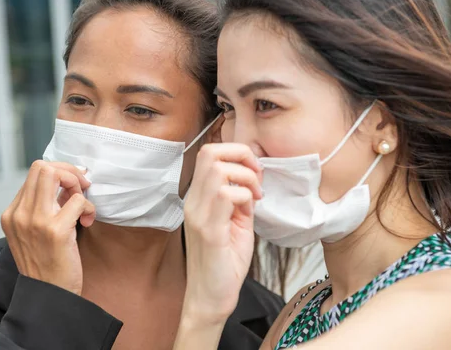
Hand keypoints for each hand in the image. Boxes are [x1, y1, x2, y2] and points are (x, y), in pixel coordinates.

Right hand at [1, 161, 94, 294]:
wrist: (49, 296)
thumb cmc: (48, 263)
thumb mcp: (35, 232)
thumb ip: (44, 206)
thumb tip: (67, 181)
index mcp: (12, 214)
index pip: (34, 172)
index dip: (60, 173)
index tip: (74, 185)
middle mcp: (19, 214)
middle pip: (42, 167)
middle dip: (68, 171)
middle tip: (82, 188)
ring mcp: (35, 221)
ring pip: (56, 175)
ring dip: (78, 186)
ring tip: (82, 207)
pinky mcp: (55, 230)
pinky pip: (78, 200)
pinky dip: (88, 207)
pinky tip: (86, 223)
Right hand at [182, 143, 262, 324]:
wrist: (211, 297)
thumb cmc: (224, 262)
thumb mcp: (236, 222)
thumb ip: (240, 198)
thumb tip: (252, 178)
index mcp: (198, 198)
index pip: (209, 152)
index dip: (236, 153)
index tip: (255, 173)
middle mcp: (193, 202)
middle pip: (211, 152)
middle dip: (242, 156)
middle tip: (257, 178)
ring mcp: (198, 215)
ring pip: (218, 170)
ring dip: (245, 178)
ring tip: (254, 197)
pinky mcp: (209, 230)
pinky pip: (226, 195)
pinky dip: (245, 197)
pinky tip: (249, 214)